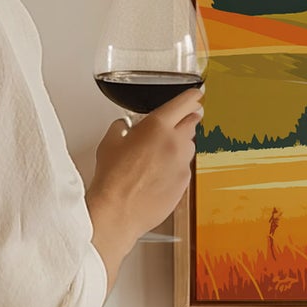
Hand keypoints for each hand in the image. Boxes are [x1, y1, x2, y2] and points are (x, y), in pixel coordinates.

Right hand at [86, 86, 203, 287]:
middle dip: (187, 120)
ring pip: (189, 146)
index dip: (192, 97)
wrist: (118, 211)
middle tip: (178, 122)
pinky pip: (184, 168)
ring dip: (180, 145)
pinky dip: (176, 167)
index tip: (196, 95)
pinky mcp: (185, 183)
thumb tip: (124, 126)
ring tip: (160, 154)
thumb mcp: (109, 143)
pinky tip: (159, 174)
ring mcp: (182, 163)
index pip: (185, 103)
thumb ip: (121, 128)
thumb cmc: (112, 179)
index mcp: (157, 126)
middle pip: (192, 122)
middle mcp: (175, 142)